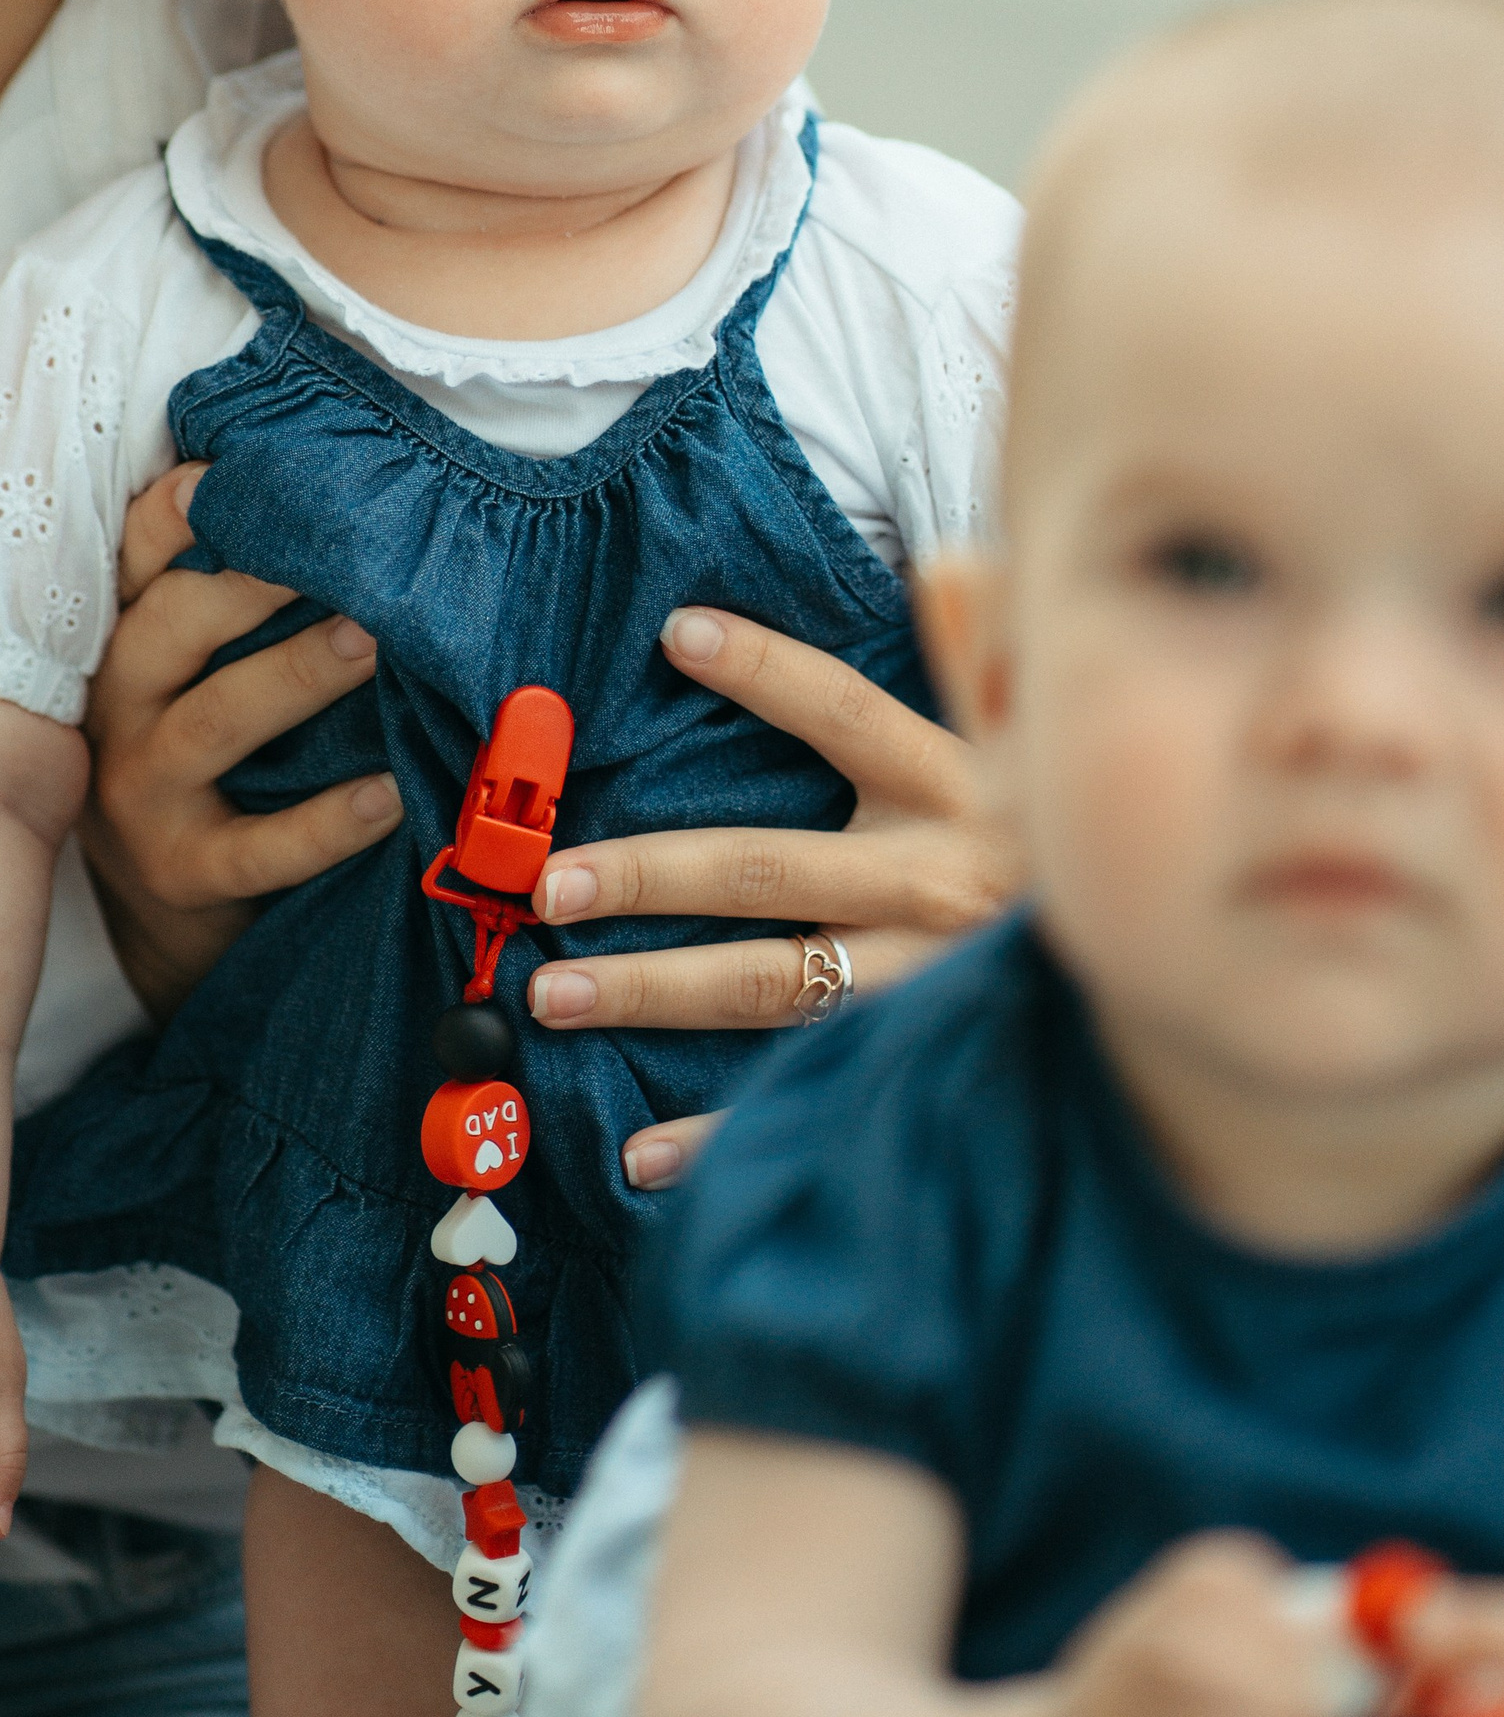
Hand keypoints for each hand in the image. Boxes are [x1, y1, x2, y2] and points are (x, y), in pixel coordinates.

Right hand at [79, 465, 401, 1019]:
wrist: (167, 903)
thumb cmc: (200, 752)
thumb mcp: (186, 672)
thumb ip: (222, 598)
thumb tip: (317, 494)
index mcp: (121, 644)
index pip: (133, 561)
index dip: (171, 513)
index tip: (224, 473)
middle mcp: (116, 710)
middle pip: (168, 628)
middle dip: (247, 584)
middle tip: (334, 550)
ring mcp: (142, 795)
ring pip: (215, 723)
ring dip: (297, 676)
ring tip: (372, 643)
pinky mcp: (183, 873)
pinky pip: (259, 848)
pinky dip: (327, 823)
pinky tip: (389, 794)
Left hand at [526, 604, 1016, 1190]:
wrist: (1166, 981)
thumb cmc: (1067, 849)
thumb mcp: (1041, 750)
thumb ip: (988, 657)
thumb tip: (951, 563)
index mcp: (957, 791)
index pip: (848, 714)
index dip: (766, 671)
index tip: (675, 633)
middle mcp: (935, 884)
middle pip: (767, 868)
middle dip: (648, 873)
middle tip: (550, 883)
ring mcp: (925, 979)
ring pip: (768, 982)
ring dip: (653, 989)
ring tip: (556, 992)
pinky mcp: (920, 1059)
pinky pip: (806, 1096)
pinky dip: (719, 1133)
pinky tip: (637, 1152)